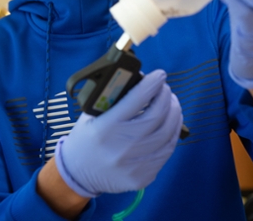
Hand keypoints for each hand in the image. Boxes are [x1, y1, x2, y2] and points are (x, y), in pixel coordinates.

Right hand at [55, 69, 182, 197]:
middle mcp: (121, 147)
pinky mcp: (143, 177)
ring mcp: (133, 165)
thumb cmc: (87, 136)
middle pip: (157, 116)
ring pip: (167, 133)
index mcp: (105, 128)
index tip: (160, 75)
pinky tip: (170, 123)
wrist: (78, 173)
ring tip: (171, 103)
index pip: (137, 99)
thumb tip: (140, 79)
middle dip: (165, 97)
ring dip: (174, 113)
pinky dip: (172, 132)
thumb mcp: (91, 113)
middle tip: (165, 88)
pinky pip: (167, 151)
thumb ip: (114, 96)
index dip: (152, 83)